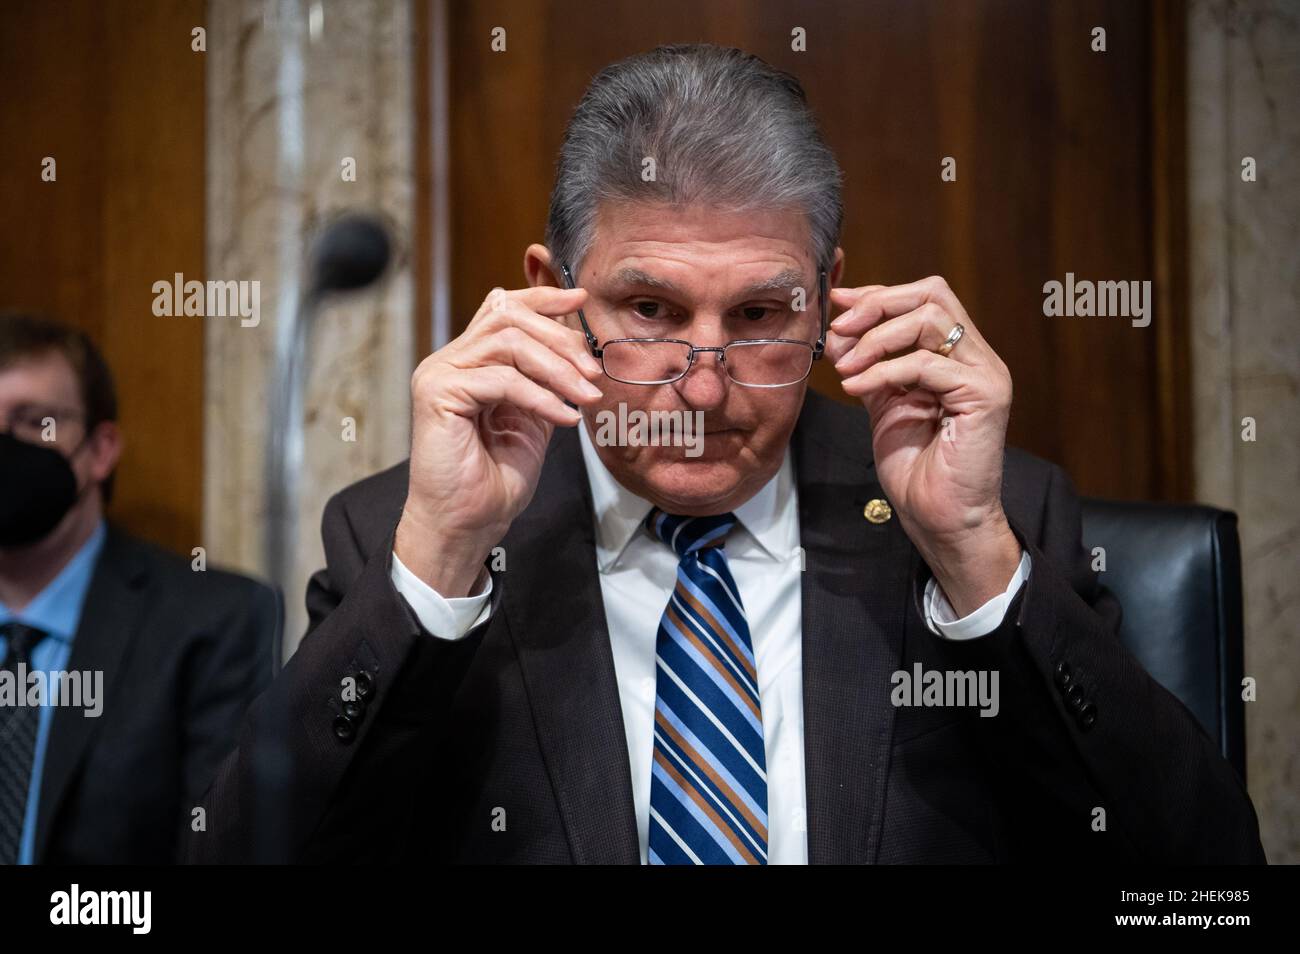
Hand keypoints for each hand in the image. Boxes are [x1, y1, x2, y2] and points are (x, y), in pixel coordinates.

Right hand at [394, 285, 603, 595]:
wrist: (468, 523)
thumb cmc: (495, 478)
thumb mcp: (533, 417)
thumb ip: (545, 379)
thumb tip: (575, 344)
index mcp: (470, 361)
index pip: (503, 308)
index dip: (542, 297)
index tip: (581, 300)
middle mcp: (450, 360)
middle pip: (509, 317)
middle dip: (560, 339)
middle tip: (593, 372)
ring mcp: (440, 374)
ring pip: (508, 342)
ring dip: (557, 368)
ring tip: (585, 396)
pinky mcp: (438, 394)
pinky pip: (501, 380)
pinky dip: (541, 397)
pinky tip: (564, 418)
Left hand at [826, 276, 1019, 615]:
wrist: (939, 518)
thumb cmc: (917, 468)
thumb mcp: (884, 404)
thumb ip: (870, 365)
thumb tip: (839, 330)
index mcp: (958, 355)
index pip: (925, 297)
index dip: (878, 293)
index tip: (837, 303)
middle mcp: (978, 357)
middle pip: (932, 295)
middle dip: (877, 305)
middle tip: (840, 329)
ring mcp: (986, 374)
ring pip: (930, 320)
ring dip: (876, 339)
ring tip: (847, 367)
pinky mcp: (984, 397)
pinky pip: (926, 364)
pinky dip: (883, 371)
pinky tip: (856, 387)